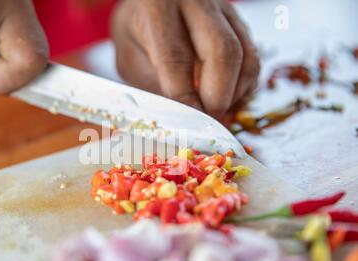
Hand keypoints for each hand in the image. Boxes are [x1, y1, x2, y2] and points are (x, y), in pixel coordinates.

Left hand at [111, 0, 259, 118]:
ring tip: (215, 112)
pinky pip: (252, 58)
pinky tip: (224, 98)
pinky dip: (242, 87)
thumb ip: (153, 87)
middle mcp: (196, 1)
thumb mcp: (130, 59)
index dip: (186, 99)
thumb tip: (181, 120)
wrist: (156, 3)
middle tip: (206, 122)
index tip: (189, 125)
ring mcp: (223, 9)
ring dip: (234, 95)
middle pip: (223, 52)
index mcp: (157, 7)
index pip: (176, 58)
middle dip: (217, 98)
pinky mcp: (239, 21)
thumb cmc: (137, 33)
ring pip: (245, 56)